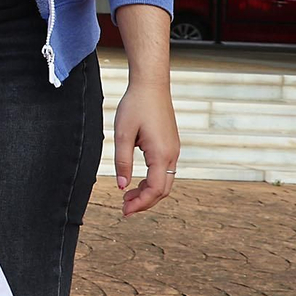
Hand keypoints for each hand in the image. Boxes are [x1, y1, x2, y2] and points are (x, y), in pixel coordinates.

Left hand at [113, 78, 178, 215]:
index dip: (140, 204)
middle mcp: (172, 154)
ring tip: (127, 196)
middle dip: (144, 202)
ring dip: (148, 192)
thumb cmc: (135, 106)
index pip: (154, 190)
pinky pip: (165, 171)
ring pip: (165, 181)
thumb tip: (122, 186)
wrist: (151, 85)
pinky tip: (137, 181)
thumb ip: (122, 162)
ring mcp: (174, 150)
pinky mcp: (171, 145)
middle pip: (163, 190)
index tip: (124, 211)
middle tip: (124, 208)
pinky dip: (152, 181)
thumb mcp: (122, 134)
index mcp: (161, 154)